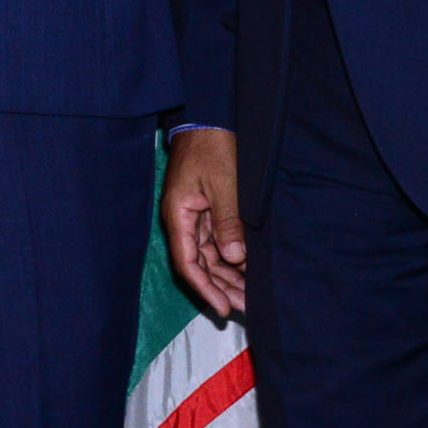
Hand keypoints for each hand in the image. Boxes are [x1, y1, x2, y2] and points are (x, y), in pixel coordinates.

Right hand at [163, 127, 246, 315]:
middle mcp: (183, 220)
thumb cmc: (213, 147)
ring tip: (249, 295)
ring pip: (209, 255)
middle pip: (199, 264)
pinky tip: (247, 270)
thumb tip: (234, 257)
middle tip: (246, 307)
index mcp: (178, 215)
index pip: (188, 263)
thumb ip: (228, 221)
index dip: (205, 288)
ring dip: (227, 276)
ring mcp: (194, 215)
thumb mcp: (223, 184)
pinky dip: (231, 257)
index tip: (222, 308)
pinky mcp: (206, 209)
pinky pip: (216, 241)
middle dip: (221, 288)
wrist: (208, 119)